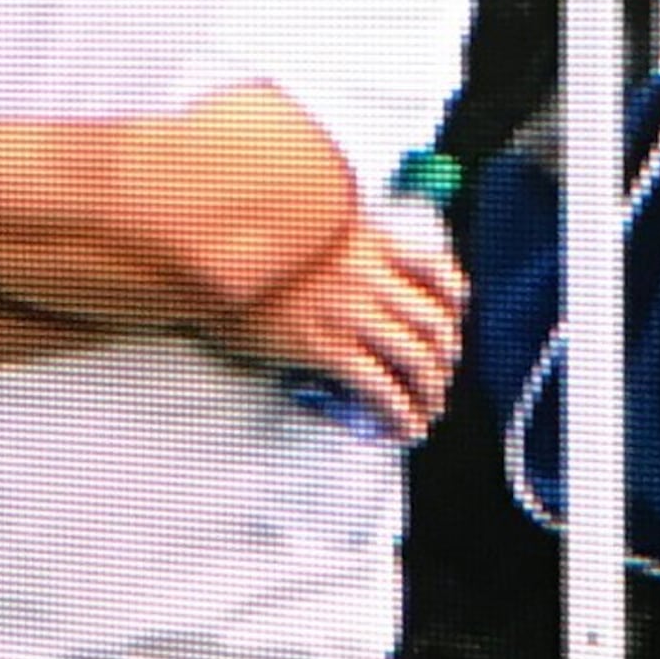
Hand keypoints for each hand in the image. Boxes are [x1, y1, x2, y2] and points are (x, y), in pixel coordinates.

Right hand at [221, 214, 467, 439]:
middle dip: (446, 360)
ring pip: (416, 358)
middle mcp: (367, 273)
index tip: (452, 326)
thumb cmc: (245, 250)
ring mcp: (348, 311)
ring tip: (426, 412)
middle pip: (434, 323)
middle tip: (438, 380)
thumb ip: (338, 243)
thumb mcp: (303, 230)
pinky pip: (379, 387)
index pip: (438, 270)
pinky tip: (404, 428)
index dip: (456, 306)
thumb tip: (355, 271)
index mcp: (367, 238)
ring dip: (431, 393)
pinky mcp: (323, 347)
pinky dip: (401, 413)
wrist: (203, 259)